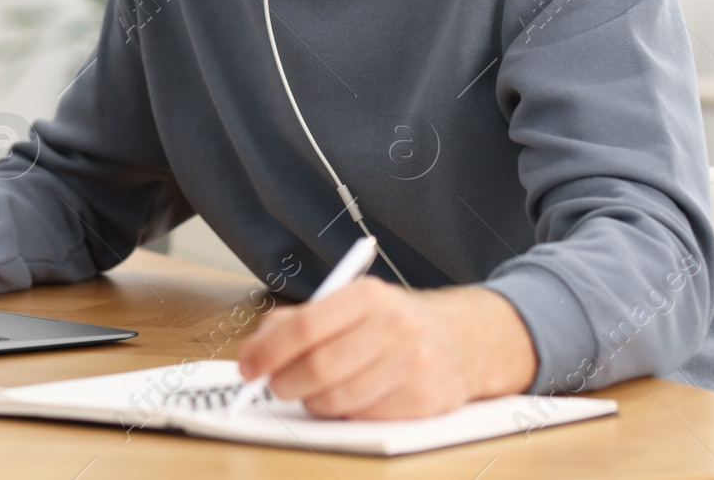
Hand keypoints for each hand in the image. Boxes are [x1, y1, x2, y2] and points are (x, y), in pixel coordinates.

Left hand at [236, 279, 537, 418]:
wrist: (464, 339)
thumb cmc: (394, 322)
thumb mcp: (351, 304)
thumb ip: (299, 320)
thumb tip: (255, 349)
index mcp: (369, 296)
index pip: (307, 326)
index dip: (269, 351)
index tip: (248, 367)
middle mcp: (394, 328)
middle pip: (320, 369)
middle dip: (285, 383)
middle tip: (273, 385)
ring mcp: (412, 366)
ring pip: (338, 399)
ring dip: (313, 401)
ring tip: (314, 390)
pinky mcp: (423, 402)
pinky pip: (363, 417)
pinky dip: (345, 413)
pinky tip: (349, 397)